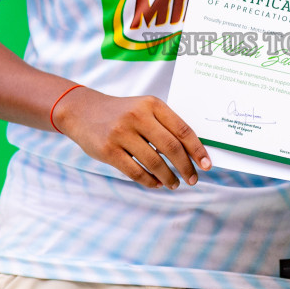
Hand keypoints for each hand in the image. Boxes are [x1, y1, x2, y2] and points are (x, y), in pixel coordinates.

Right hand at [53, 87, 211, 189]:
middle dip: (186, 167)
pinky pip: (135, 171)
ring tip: (174, 184)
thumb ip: (164, 125)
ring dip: (168, 177)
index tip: (207, 165)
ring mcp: (121, 133)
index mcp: (152, 104)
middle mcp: (138, 117)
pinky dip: (149, 181)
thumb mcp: (143, 109)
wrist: (82, 111)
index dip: (197, 150)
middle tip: (192, 179)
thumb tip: (192, 152)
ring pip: (154, 162)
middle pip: (171, 148)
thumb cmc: (120, 113)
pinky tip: (156, 184)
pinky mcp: (108, 150)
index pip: (182, 129)